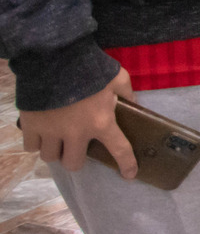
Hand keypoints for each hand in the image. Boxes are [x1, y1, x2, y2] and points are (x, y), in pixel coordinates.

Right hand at [18, 68, 136, 177]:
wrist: (56, 58)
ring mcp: (51, 132)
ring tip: (56, 141)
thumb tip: (133, 102)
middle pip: (73, 163)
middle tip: (75, 148)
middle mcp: (76, 133)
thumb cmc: (90, 68)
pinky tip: (40, 134)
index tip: (129, 174)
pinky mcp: (30, 126)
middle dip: (75, 158)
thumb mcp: (117, 77)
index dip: (127, 164)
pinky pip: (30, 146)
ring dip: (55, 151)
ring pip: (50, 157)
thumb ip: (126, 91)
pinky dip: (35, 142)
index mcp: (101, 122)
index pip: (119, 149)